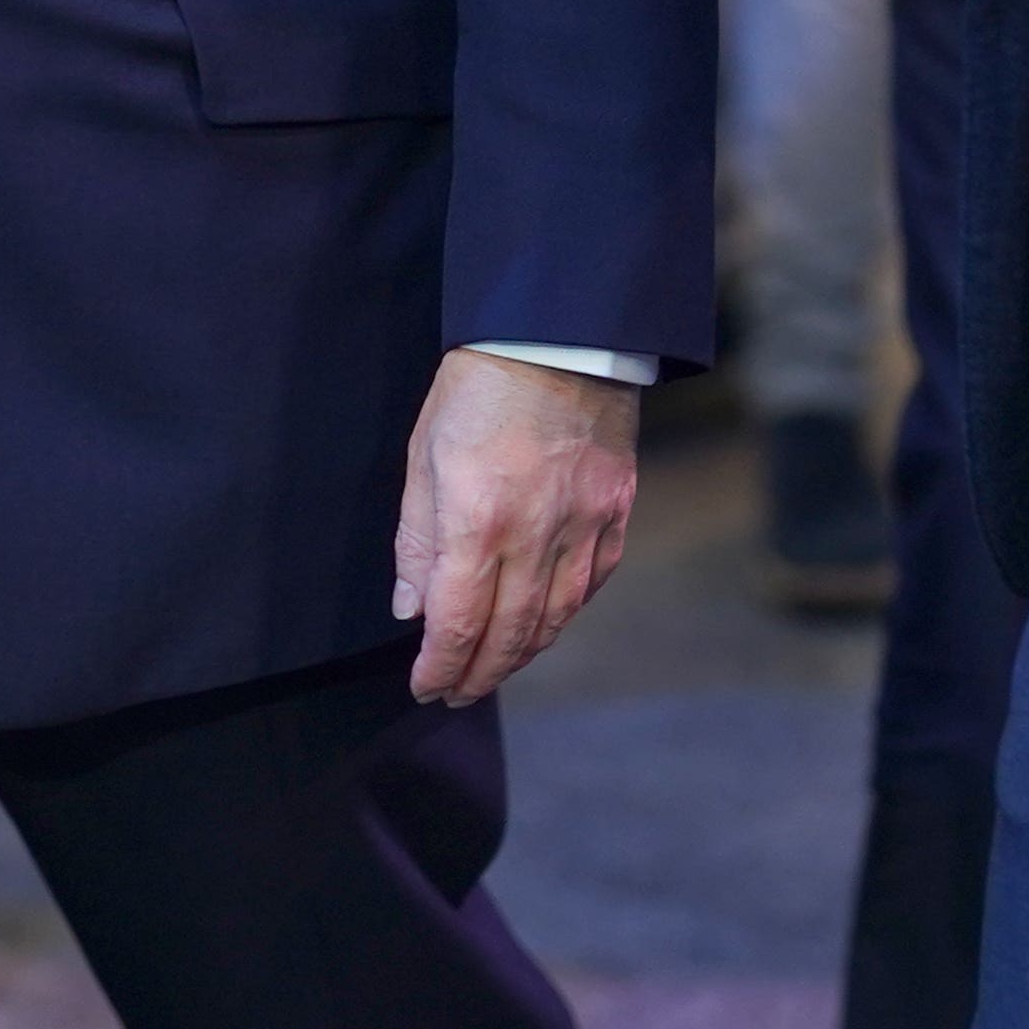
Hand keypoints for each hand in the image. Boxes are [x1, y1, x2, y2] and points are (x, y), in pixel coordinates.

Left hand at [390, 347, 641, 704]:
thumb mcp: (424, 458)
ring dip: (522, 654)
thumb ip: (417, 541)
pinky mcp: (617, 511)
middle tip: (457, 691)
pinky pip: (592, 583)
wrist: (557, 337)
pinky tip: (544, 622)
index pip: (457, 622)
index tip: (425, 685)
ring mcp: (584, 525)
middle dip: (478, 673)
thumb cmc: (478, 389)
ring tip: (495, 667)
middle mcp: (535, 533)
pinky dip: (564, 613)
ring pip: (555, 618)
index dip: (440, 666)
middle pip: (509, 634)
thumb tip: (411, 609)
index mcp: (477, 519)